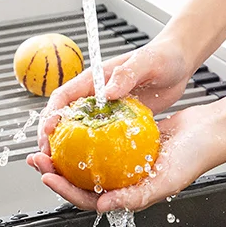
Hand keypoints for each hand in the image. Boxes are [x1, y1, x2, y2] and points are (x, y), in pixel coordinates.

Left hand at [28, 102, 225, 212]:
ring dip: (65, 154)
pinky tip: (72, 124)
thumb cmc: (193, 159)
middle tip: (36, 159)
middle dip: (56, 172)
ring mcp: (124, 162)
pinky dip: (83, 136)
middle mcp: (123, 181)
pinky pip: (99, 141)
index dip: (65, 190)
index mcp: (128, 196)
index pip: (88, 199)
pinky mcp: (126, 142)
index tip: (46, 176)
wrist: (209, 130)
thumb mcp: (164, 181)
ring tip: (48, 142)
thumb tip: (100, 206)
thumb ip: (135, 197)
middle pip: (81, 180)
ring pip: (87, 161)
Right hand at [35, 36, 192, 156]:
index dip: (52, 114)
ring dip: (65, 149)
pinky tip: (91, 169)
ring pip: (77, 131)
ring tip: (60, 169)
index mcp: (95, 79)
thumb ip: (127, 74)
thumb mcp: (147, 63)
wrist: (178, 64)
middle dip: (50, 138)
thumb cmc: (162, 57)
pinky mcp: (117, 120)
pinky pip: (98, 138)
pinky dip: (90, 152)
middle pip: (63, 117)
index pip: (64, 96)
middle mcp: (95, 95)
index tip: (47, 132)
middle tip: (47, 158)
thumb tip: (107, 91)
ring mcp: (104, 109)